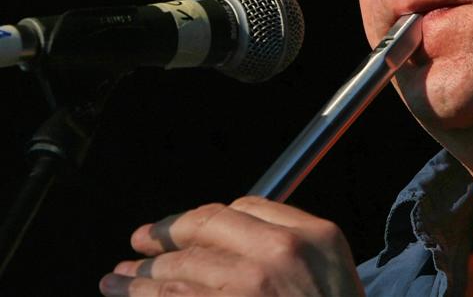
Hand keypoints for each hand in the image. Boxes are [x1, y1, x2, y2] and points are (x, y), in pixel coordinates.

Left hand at [99, 196, 364, 295]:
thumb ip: (289, 244)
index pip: (241, 209)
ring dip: (140, 275)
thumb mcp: (330, 269)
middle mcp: (278, 255)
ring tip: (117, 279)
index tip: (179, 227)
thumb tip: (230, 233)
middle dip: (163, 236)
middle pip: (204, 231)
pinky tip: (126, 295)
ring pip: (179, 270)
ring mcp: (248, 289)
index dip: (201, 217)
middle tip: (138, 244)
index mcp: (309, 235)